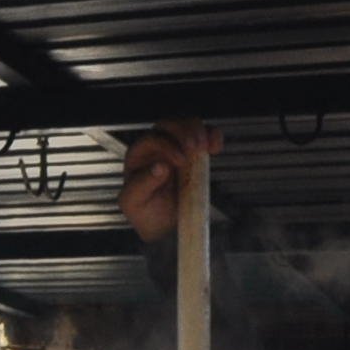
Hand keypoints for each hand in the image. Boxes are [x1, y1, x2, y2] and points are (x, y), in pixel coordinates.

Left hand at [122, 119, 216, 244]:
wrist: (162, 224)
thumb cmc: (144, 211)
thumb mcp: (134, 203)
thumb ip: (142, 185)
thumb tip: (160, 166)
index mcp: (138, 155)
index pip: (152, 139)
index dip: (167, 146)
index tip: (181, 161)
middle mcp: (156, 146)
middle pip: (170, 124)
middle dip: (184, 132)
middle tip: (195, 149)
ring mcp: (177, 145)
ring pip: (188, 124)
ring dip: (200, 131)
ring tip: (205, 149)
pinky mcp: (194, 151)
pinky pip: (205, 134)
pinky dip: (213, 136)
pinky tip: (215, 148)